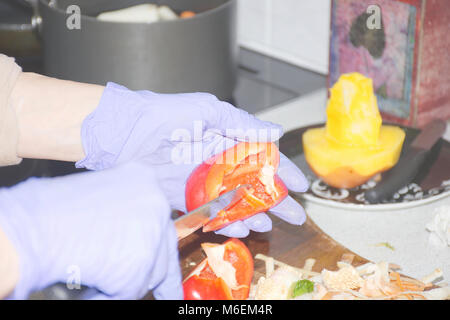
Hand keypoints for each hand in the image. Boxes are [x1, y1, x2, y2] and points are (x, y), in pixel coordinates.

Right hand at [0, 162, 180, 299]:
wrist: (31, 227)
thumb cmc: (51, 211)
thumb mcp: (101, 197)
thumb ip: (125, 214)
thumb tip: (132, 237)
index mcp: (144, 179)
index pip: (161, 215)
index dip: (159, 239)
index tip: (163, 252)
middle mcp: (155, 202)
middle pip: (162, 244)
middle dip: (154, 266)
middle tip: (164, 289)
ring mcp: (151, 233)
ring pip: (150, 270)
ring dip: (126, 279)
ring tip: (97, 276)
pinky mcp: (140, 266)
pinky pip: (130, 290)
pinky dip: (111, 293)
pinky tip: (92, 288)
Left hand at [75, 82, 308, 237]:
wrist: (124, 132)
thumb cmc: (165, 114)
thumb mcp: (208, 110)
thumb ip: (241, 123)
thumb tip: (275, 131)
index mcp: (227, 140)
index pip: (262, 158)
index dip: (283, 171)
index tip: (301, 184)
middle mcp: (218, 163)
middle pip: (252, 185)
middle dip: (276, 200)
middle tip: (296, 215)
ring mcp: (202, 182)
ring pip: (234, 202)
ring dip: (252, 215)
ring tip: (267, 224)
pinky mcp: (184, 197)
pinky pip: (209, 212)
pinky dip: (224, 222)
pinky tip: (239, 228)